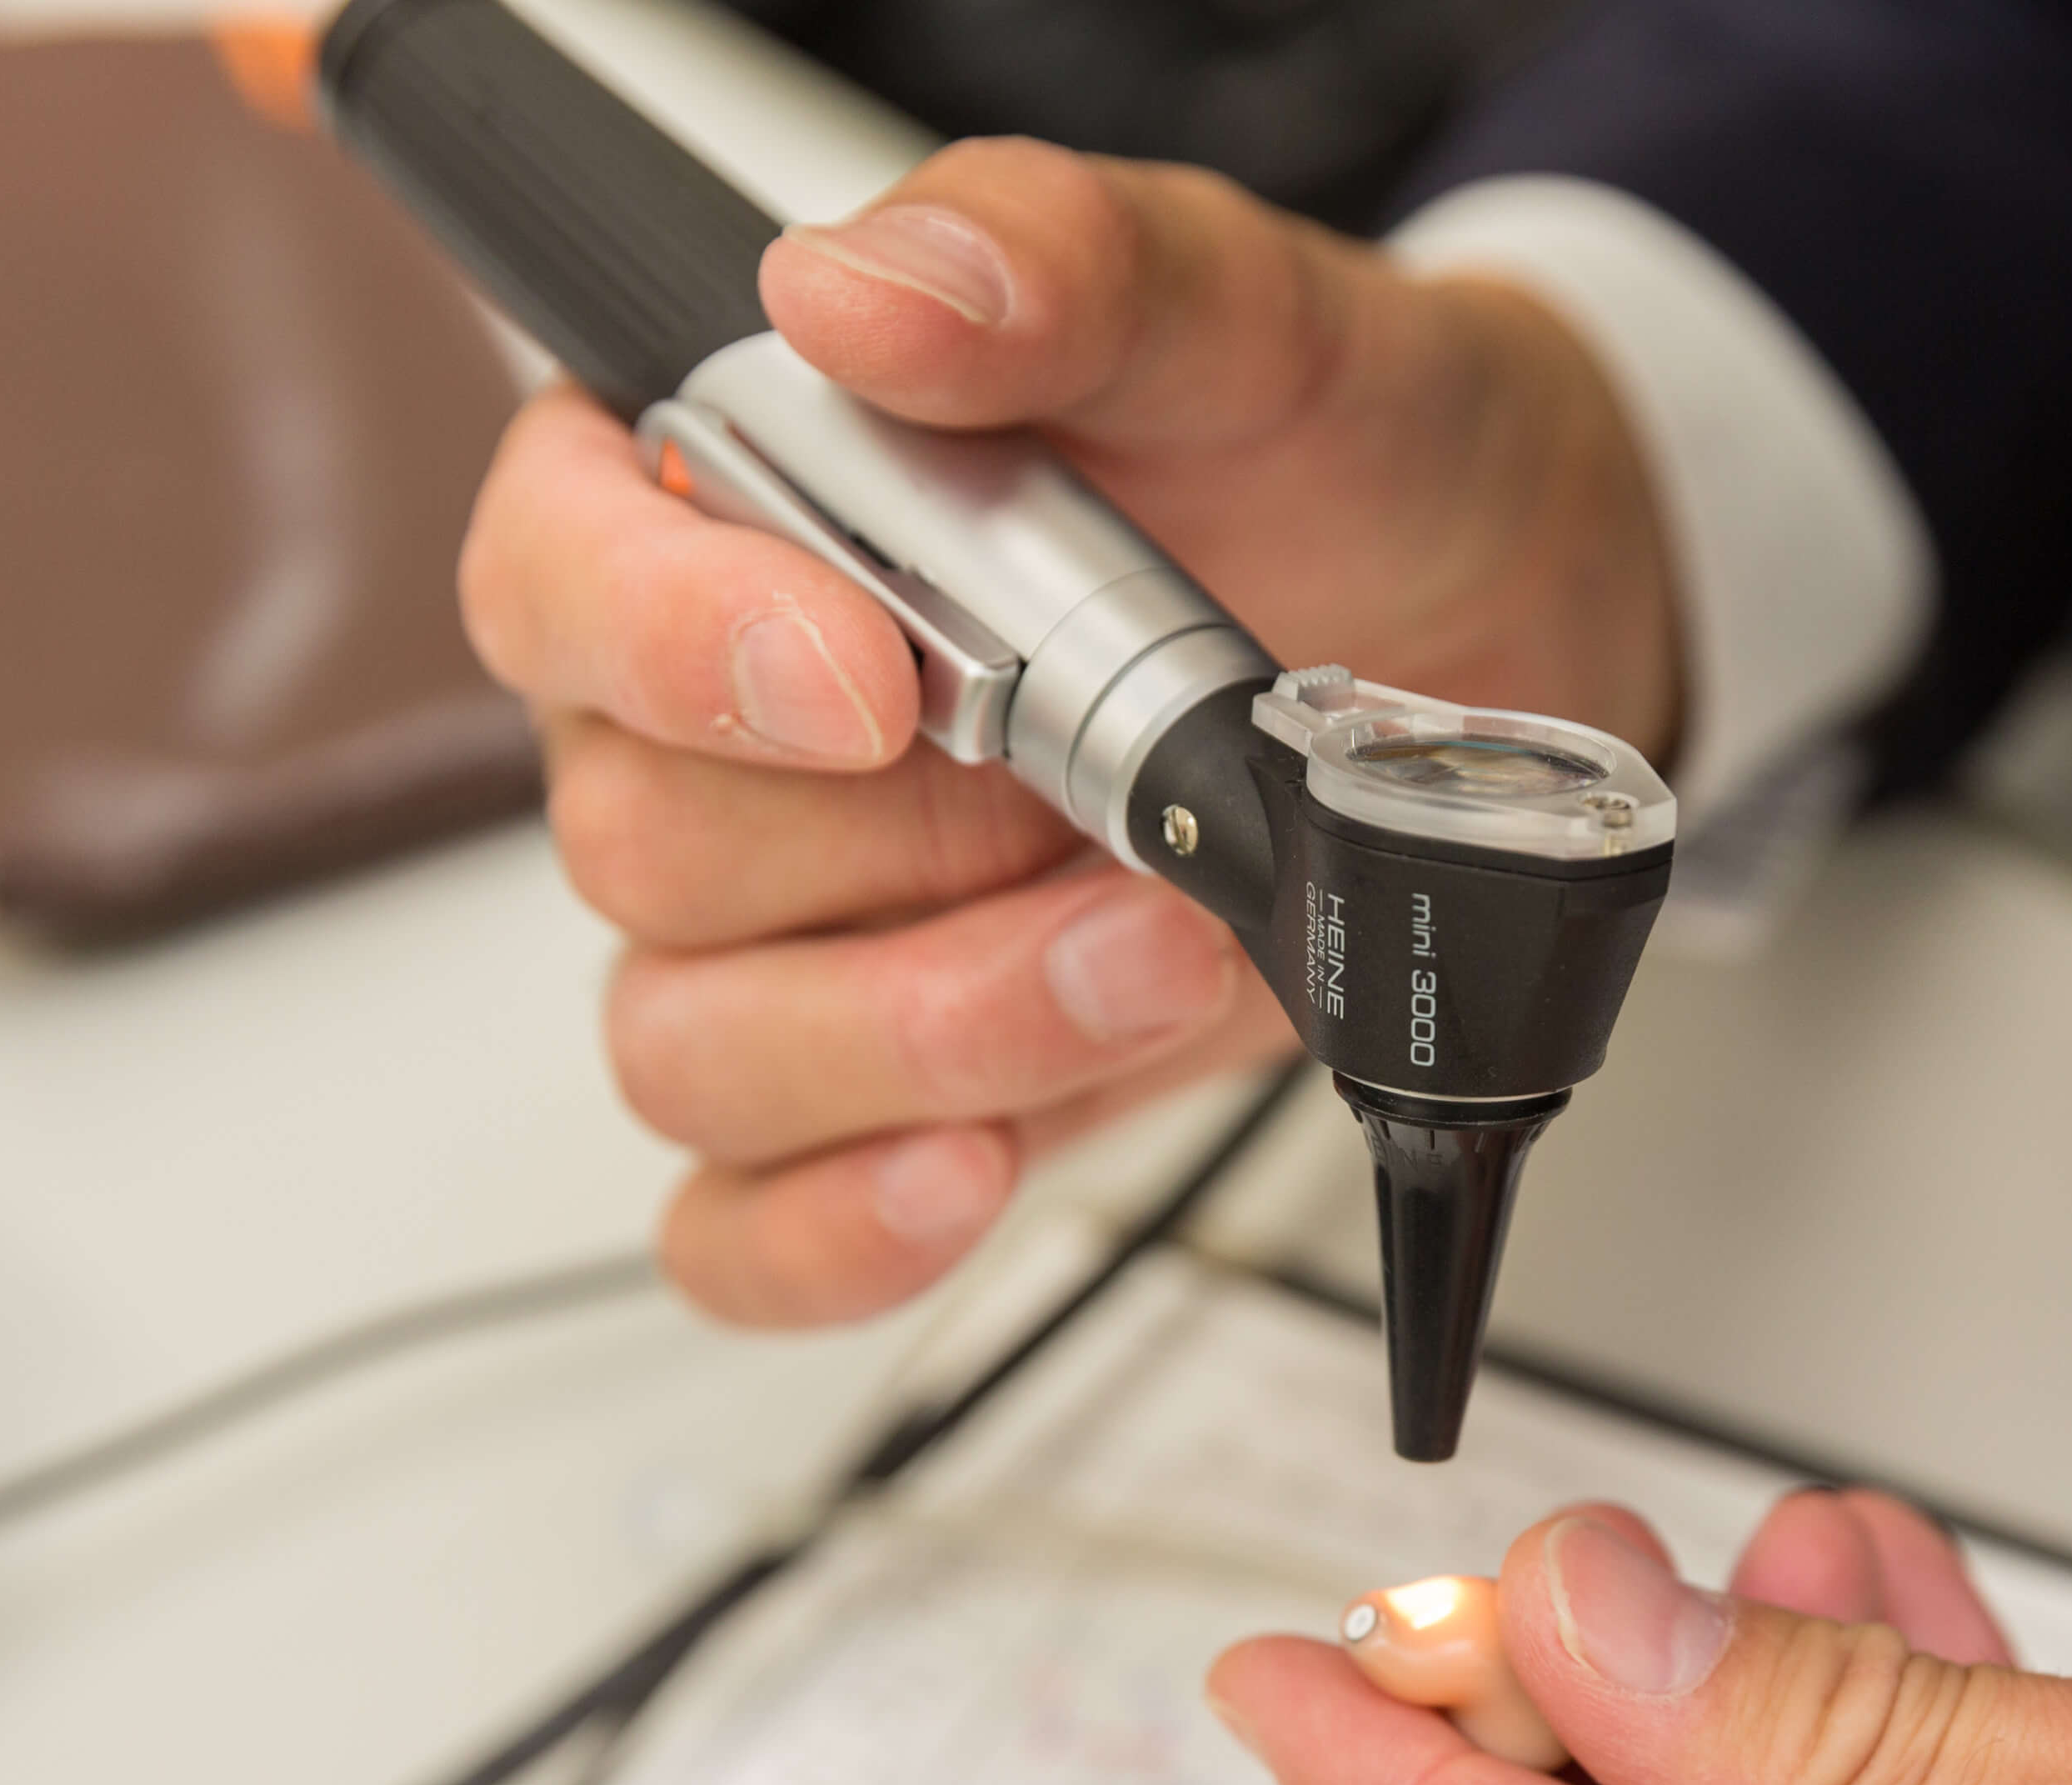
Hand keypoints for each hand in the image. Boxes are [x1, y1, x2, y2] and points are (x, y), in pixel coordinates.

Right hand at [457, 139, 1677, 1321]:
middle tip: (1114, 819)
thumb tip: (862, 289)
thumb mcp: (1245, 312)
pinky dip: (834, 1233)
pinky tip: (964, 1179)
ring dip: (924, 1041)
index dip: (671, 641)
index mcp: (746, 498)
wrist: (1515, 620)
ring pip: (699, 1049)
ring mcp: (822, 920)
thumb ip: (1057, 264)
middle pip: (641, 848)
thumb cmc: (1345, 452)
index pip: (556, 571)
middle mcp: (738, 723)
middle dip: (887, 869)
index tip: (865, 678)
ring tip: (1143, 966)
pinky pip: (747, 1220)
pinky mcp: (915, 1078)